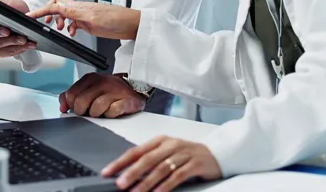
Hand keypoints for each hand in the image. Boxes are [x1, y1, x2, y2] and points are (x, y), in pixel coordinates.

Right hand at [0, 0, 36, 57]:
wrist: (21, 20)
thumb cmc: (11, 8)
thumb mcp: (10, 1)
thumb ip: (8, 4)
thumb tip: (10, 10)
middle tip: (8, 31)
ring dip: (11, 42)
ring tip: (24, 39)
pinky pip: (5, 53)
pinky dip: (18, 49)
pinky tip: (27, 45)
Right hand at [27, 0, 140, 39]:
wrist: (131, 25)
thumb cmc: (116, 19)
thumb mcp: (92, 18)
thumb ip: (74, 13)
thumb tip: (56, 7)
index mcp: (78, 6)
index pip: (54, 6)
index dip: (41, 11)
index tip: (30, 16)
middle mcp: (79, 9)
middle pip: (57, 5)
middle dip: (48, 13)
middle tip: (47, 24)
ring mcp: (83, 15)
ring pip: (63, 14)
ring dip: (58, 21)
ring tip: (59, 30)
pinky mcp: (88, 22)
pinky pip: (72, 22)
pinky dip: (68, 28)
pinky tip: (72, 33)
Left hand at [59, 73, 145, 117]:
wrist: (133, 88)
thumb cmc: (108, 91)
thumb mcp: (88, 89)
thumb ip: (72, 96)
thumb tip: (63, 107)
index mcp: (90, 78)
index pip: (71, 95)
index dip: (72, 106)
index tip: (77, 108)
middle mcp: (101, 82)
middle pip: (81, 103)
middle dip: (83, 112)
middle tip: (90, 111)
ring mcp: (114, 90)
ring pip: (95, 110)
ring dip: (97, 114)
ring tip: (103, 110)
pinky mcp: (125, 100)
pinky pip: (111, 113)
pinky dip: (110, 115)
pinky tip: (112, 111)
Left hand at [103, 136, 222, 191]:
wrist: (217, 154)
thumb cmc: (187, 155)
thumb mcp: (167, 153)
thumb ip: (150, 160)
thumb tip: (127, 174)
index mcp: (160, 140)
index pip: (136, 150)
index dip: (121, 162)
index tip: (108, 172)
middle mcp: (171, 144)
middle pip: (147, 159)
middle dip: (132, 172)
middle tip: (120, 184)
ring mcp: (184, 153)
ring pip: (161, 168)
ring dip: (147, 181)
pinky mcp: (195, 164)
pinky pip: (178, 175)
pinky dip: (166, 185)